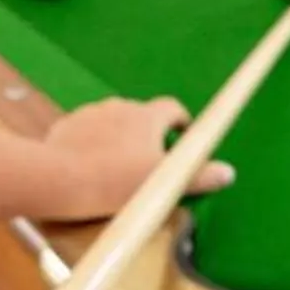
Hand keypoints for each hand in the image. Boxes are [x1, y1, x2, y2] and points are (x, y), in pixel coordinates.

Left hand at [42, 98, 233, 219]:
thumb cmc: (116, 181)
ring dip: (118, 140)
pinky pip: (86, 133)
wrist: (59, 179)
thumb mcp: (163, 184)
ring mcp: (91, 113)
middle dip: (147, 136)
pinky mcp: (67, 125)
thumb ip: (198, 177)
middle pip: (142, 116)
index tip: (182, 139)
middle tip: (148, 165)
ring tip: (115, 170)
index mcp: (147, 115)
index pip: (172, 108)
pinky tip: (89, 168)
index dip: (181, 123)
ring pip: (112, 124)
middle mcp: (120, 106)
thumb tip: (229, 172)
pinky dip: (91, 146)